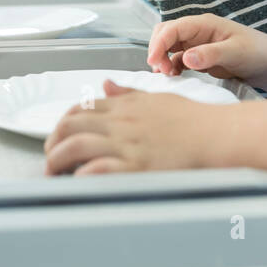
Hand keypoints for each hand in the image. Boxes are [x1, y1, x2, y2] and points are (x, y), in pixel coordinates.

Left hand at [43, 80, 226, 174]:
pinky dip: (82, 175)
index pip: (81, 108)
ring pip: (76, 145)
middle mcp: (121, 122)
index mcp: (125, 106)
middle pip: (71, 125)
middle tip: (50, 156)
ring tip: (54, 173)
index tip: (59, 135)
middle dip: (53, 141)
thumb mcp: (158, 98)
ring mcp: (127, 144)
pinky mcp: (136, 166)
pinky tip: (78, 180)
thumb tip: (106, 85)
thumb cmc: (192, 120)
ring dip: (57, 159)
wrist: (216, 135)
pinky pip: (98, 169)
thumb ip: (128, 95)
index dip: (63, 123)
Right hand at [146, 13, 266, 86]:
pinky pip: (177, 58)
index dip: (159, 43)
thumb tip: (186, 58)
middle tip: (160, 70)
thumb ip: (210, 55)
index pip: (173, 28)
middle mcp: (197, 31)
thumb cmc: (257, 52)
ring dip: (162, 58)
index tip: (154, 61)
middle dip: (157, 49)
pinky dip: (171, 66)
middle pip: (165, 33)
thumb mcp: (235, 53)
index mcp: (204, 24)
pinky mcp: (199, 56)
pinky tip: (174, 76)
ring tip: (167, 75)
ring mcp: (197, 43)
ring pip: (169, 46)